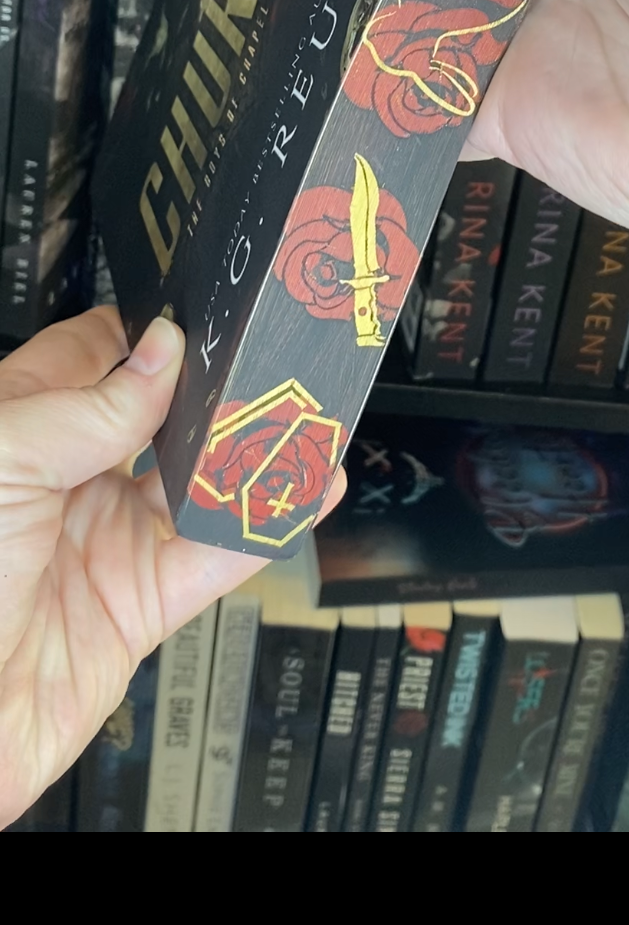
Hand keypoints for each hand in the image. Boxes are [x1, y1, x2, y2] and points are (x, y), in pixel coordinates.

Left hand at [0, 308, 344, 826]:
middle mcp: (62, 482)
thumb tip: (162, 356)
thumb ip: (94, 405)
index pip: (94, 355)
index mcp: (19, 428)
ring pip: (196, 484)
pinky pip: (216, 557)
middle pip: (158, 419)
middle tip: (268, 365)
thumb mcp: (8, 457)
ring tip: (301, 418)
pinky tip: (302, 491)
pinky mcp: (138, 606)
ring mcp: (103, 542)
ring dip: (250, 454)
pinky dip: (265, 525)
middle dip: (213, 393)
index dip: (149, 336)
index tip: (202, 318)